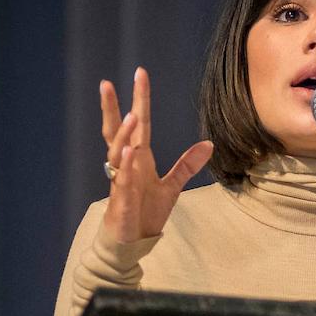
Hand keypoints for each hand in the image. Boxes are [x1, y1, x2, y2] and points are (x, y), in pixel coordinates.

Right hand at [100, 67, 213, 242]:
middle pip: (117, 132)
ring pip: (118, 153)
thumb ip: (187, 165)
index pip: (139, 124)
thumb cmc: (145, 211)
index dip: (139, 100)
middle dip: (112, 109)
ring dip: (124, 135)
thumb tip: (208, 145)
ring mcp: (121, 181)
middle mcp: (126, 165)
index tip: (140, 74)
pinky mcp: (122, 200)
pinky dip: (126, 167)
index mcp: (139, 159)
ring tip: (132, 116)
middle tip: (106, 83)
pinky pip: (122, 180)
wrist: (132, 241)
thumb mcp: (171, 186)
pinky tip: (130, 152)